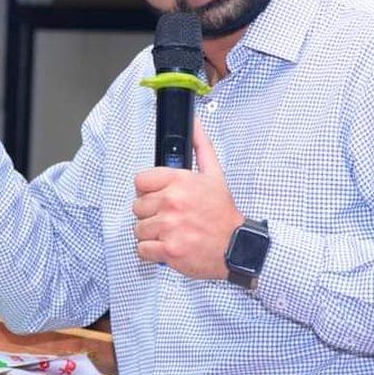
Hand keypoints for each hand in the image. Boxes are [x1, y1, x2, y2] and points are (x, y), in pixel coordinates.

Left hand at [132, 119, 244, 278]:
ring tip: (170, 232)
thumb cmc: (222, 213)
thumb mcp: (214, 174)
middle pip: (137, 206)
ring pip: (138, 229)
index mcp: (179, 181)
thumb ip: (201, 146)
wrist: (236, 246)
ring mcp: (169, 227)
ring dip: (151, 233)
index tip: (158, 196)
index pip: (140, 180)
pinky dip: (152, 251)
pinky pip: (142, 249)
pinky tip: (167, 245)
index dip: (147, 190)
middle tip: (168, 216)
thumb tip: (195, 123)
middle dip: (150, 213)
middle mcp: (172, 202)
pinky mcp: (168, 250)